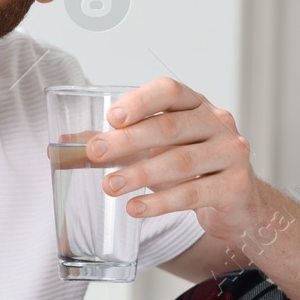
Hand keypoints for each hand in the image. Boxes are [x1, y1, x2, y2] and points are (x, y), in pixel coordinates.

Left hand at [82, 77, 265, 244]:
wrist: (239, 204)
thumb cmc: (191, 169)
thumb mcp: (155, 150)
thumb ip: (114, 146)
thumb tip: (60, 148)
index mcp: (196, 105)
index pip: (169, 91)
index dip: (140, 101)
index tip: (112, 118)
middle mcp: (217, 123)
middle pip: (170, 127)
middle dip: (128, 141)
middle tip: (95, 153)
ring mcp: (230, 153)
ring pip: (181, 161)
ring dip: (140, 174)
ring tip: (110, 186)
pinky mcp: (235, 187)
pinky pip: (194, 193)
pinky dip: (161, 202)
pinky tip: (135, 208)